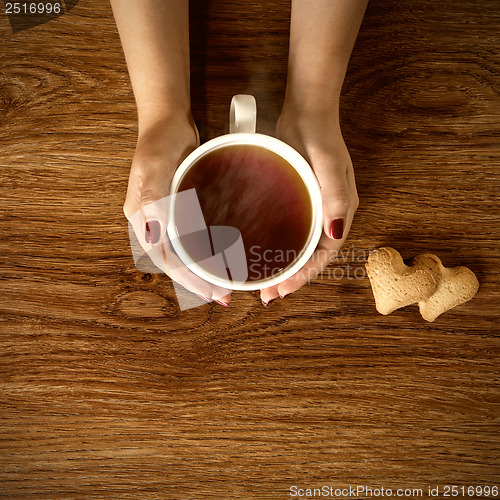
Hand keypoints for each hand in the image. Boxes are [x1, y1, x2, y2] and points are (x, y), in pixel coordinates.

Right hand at [123, 113, 231, 306]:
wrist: (168, 121)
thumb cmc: (160, 140)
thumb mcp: (155, 164)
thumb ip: (153, 196)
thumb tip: (154, 232)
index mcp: (141, 218)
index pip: (164, 258)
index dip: (187, 278)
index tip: (210, 291)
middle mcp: (152, 222)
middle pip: (173, 261)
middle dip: (197, 281)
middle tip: (222, 296)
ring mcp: (165, 217)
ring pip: (182, 252)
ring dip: (201, 269)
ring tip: (222, 284)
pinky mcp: (179, 209)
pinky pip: (191, 237)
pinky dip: (205, 251)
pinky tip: (221, 257)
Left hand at [260, 107, 358, 304]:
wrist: (307, 113)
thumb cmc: (320, 137)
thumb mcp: (329, 166)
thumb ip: (336, 198)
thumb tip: (337, 234)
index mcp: (340, 213)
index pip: (325, 254)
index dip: (305, 275)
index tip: (283, 290)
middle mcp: (327, 215)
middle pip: (311, 255)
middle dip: (291, 277)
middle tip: (267, 295)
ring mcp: (312, 208)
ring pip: (299, 246)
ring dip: (283, 265)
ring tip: (262, 282)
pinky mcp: (297, 200)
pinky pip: (288, 230)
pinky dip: (276, 244)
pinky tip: (259, 251)